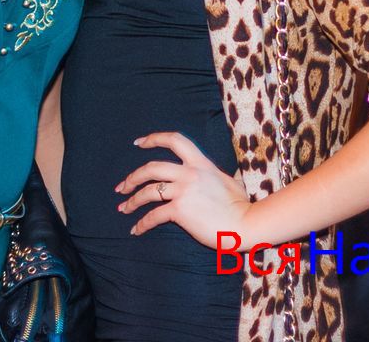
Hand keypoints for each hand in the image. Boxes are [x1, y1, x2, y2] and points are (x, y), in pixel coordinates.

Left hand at [115, 132, 251, 247]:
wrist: (246, 224)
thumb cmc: (242, 205)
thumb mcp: (231, 180)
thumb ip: (219, 174)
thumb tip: (229, 174)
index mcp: (201, 163)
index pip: (174, 140)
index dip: (153, 139)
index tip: (138, 143)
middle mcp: (189, 173)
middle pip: (151, 167)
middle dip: (132, 177)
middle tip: (122, 186)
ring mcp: (183, 191)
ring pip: (148, 192)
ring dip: (132, 200)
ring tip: (123, 208)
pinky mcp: (180, 211)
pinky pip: (154, 216)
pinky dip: (142, 224)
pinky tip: (136, 229)